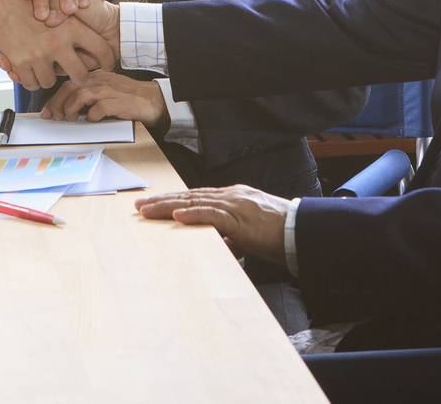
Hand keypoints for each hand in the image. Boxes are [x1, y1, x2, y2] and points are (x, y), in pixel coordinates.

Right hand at [0, 0, 113, 89]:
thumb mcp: (57, 1)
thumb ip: (76, 17)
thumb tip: (94, 29)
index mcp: (72, 26)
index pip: (101, 50)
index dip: (107, 61)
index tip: (105, 66)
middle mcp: (58, 43)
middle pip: (80, 75)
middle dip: (79, 78)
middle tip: (76, 76)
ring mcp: (38, 54)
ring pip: (52, 81)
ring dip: (49, 78)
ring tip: (46, 67)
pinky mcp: (20, 62)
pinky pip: (31, 83)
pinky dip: (31, 80)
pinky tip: (30, 70)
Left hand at [40, 72, 169, 132]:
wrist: (153, 100)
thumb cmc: (127, 98)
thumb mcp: (104, 93)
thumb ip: (87, 98)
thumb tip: (65, 111)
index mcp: (95, 76)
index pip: (68, 83)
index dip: (55, 99)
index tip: (48, 112)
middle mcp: (100, 80)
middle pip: (70, 87)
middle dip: (58, 104)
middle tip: (54, 118)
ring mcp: (110, 89)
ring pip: (81, 95)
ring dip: (72, 109)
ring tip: (72, 119)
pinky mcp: (119, 101)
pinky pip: (99, 108)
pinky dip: (92, 116)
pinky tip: (93, 120)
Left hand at [135, 186, 290, 264]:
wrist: (302, 231)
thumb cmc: (279, 234)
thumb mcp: (249, 234)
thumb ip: (232, 236)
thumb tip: (220, 244)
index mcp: (232, 198)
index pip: (195, 197)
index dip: (172, 200)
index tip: (151, 204)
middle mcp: (230, 196)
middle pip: (189, 196)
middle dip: (161, 201)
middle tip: (138, 205)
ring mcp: (235, 205)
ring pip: (195, 202)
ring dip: (168, 206)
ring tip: (147, 210)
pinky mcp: (241, 218)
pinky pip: (213, 215)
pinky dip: (193, 214)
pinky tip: (177, 215)